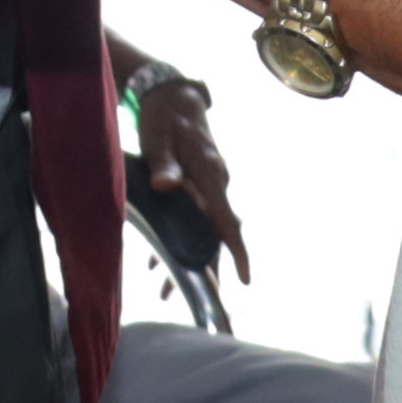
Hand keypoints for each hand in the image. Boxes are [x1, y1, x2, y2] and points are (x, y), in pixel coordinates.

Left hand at [133, 74, 251, 282]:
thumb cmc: (166, 120)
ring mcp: (207, 188)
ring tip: (166, 292)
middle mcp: (215, 186)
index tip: (246, 279)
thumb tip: (165, 187)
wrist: (173, 100)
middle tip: (207, 302)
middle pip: (216, 235)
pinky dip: (175, 243)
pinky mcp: (196, 188)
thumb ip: (164, 166)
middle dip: (210, 270)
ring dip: (187, 261)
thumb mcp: (159, 141)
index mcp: (210, 176)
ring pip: (202, 232)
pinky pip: (192, 222)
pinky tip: (155, 264)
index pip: (227, 219)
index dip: (237, 251)